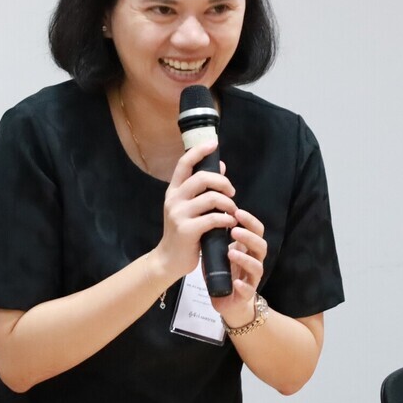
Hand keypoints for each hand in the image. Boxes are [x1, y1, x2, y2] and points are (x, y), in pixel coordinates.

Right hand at [152, 140, 236, 280]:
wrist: (169, 259)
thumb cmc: (184, 232)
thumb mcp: (189, 207)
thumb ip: (203, 189)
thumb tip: (221, 166)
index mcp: (174, 190)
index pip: (184, 163)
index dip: (199, 151)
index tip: (213, 143)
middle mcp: (174, 199)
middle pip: (202, 178)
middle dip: (223, 182)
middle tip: (232, 193)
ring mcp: (179, 214)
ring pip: (211, 198)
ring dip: (228, 204)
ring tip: (233, 212)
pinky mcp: (187, 230)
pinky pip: (213, 218)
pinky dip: (226, 219)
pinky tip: (229, 224)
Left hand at [212, 208, 267, 325]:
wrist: (227, 300)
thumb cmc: (223, 273)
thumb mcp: (218, 252)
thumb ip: (216, 238)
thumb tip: (205, 216)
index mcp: (248, 248)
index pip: (256, 230)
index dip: (250, 220)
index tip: (237, 211)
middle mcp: (254, 261)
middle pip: (261, 246)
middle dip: (249, 237)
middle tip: (234, 231)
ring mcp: (252, 278)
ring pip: (257, 266)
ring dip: (245, 258)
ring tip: (230, 253)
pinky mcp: (246, 294)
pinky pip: (248, 289)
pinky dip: (243, 285)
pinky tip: (235, 282)